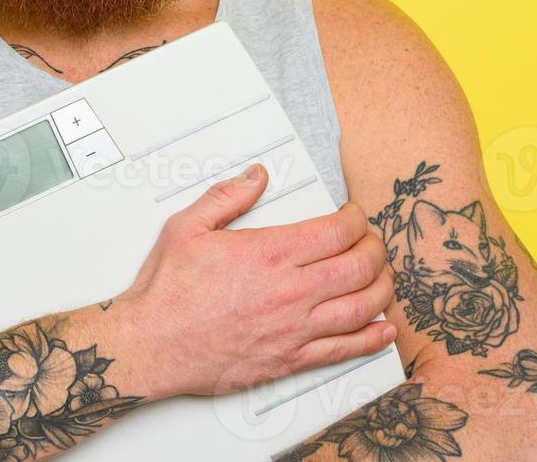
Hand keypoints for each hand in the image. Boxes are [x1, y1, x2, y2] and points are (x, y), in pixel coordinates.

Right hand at [113, 162, 395, 398]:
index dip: (356, 220)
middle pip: (359, 266)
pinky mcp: (291, 359)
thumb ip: (227, 196)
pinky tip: (383, 329)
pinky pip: (345, 349)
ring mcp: (294, 328)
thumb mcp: (187, 227)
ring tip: (382, 276)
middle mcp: (289, 291)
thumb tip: (256, 176)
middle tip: (372, 242)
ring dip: (382, 287)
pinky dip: (372, 338)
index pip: (337, 231)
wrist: (153, 344)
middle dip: (375, 249)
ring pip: (361, 306)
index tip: (354, 216)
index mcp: (269, 253)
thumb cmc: (167, 291)